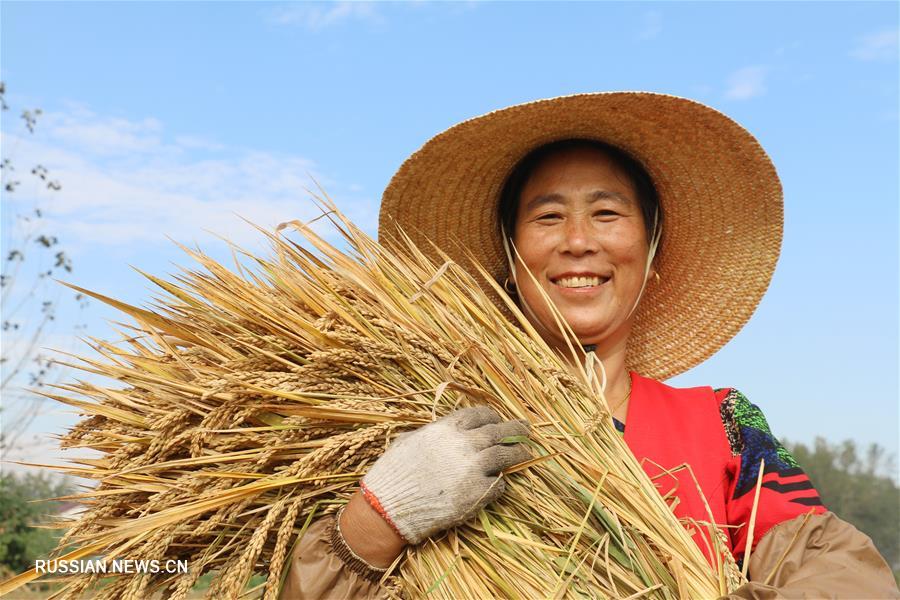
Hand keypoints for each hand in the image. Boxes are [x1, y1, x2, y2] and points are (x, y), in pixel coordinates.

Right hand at [360, 406, 529, 543]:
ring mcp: (472, 468)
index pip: (480, 414)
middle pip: (498, 431)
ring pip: (506, 454)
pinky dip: (502, 482)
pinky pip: (499, 484)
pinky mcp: (477, 493)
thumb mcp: (407, 441)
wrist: (389, 506)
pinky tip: (500, 482)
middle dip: (515, 429)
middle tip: (525, 430)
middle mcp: (463, 444)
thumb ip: (427, 433)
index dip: (492, 416)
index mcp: (446, 429)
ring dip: (519, 453)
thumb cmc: (393, 473)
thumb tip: (434, 430)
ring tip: (526, 452)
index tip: (498, 420)